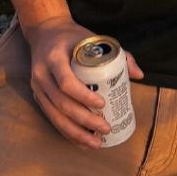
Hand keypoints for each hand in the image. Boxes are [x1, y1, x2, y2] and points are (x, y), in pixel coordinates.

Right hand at [22, 15, 143, 148]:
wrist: (44, 32)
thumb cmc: (73, 36)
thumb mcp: (93, 38)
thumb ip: (118, 54)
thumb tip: (139, 75)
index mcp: (54, 57)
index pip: (66, 82)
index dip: (84, 96)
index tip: (102, 104)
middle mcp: (42, 74)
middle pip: (62, 104)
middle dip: (84, 120)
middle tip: (105, 128)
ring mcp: (37, 88)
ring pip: (55, 116)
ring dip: (76, 133)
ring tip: (96, 143)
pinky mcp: (38, 97)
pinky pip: (52, 118)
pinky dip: (67, 132)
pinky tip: (81, 142)